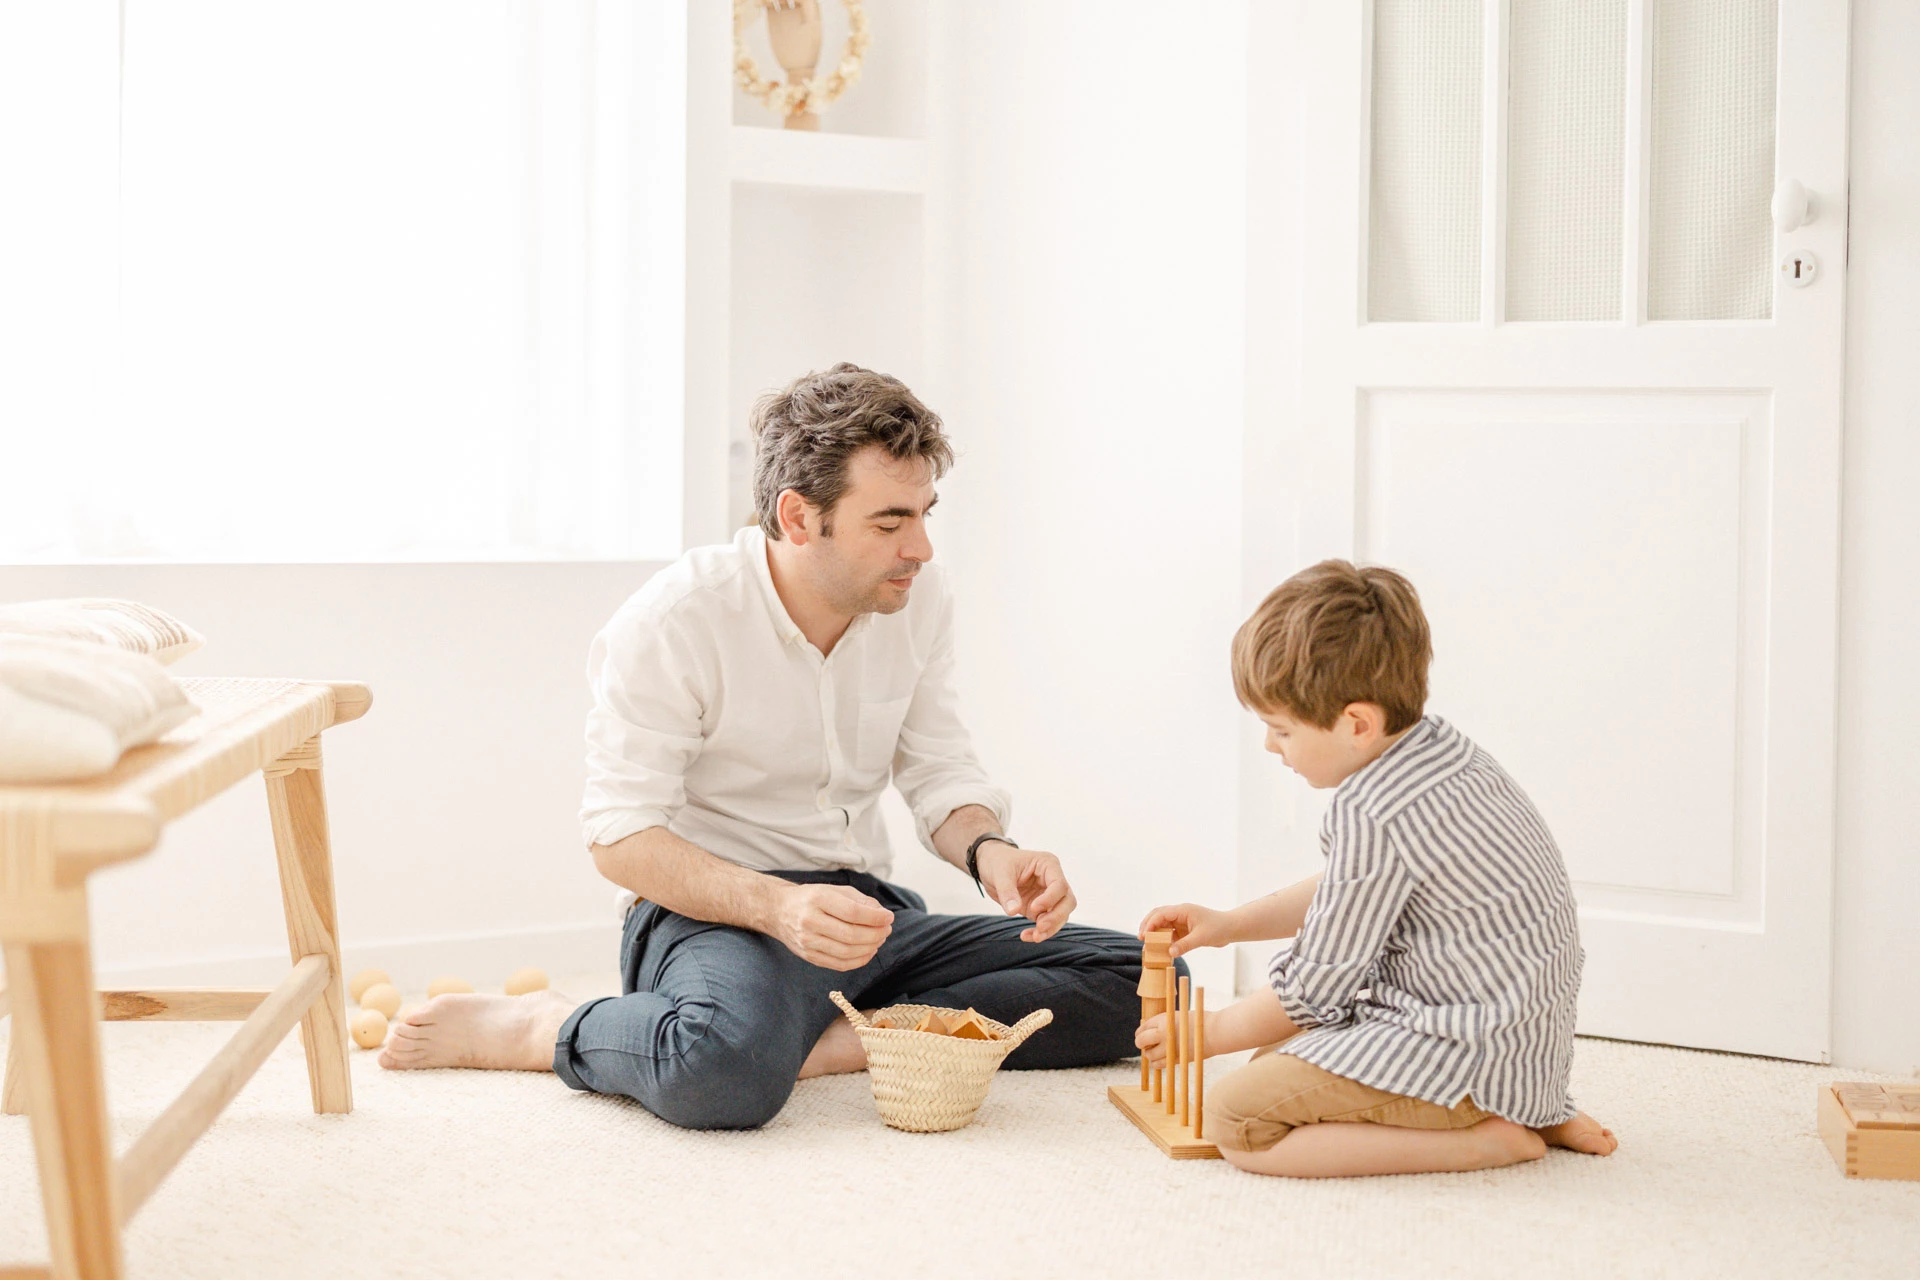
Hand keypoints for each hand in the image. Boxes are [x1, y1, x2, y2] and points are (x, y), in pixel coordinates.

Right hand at [771, 883, 892, 970]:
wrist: (779, 911)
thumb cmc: (812, 898)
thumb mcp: (835, 890)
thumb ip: (860, 900)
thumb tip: (882, 915)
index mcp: (818, 899)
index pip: (852, 912)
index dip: (875, 917)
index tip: (889, 917)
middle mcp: (810, 921)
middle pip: (851, 935)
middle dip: (876, 934)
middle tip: (887, 930)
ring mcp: (807, 942)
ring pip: (847, 952)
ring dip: (870, 948)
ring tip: (879, 939)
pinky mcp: (808, 956)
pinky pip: (839, 964)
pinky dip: (859, 961)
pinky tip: (868, 952)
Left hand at [976, 842, 1076, 942]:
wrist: (990, 866)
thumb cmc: (998, 862)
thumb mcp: (999, 873)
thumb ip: (1007, 892)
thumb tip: (1013, 911)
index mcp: (1048, 865)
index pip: (1060, 885)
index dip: (1050, 899)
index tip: (1033, 908)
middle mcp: (1052, 880)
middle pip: (1068, 901)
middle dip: (1056, 916)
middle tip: (1040, 926)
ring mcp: (1048, 896)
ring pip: (1062, 915)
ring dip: (1051, 928)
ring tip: (1034, 936)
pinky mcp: (1041, 909)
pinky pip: (1048, 923)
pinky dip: (1041, 932)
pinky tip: (1027, 936)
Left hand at [1134, 1010, 1215, 1068]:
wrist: (1214, 1032)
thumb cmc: (1199, 1021)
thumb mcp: (1178, 1016)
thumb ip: (1164, 1023)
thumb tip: (1151, 1030)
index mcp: (1163, 1020)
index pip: (1143, 1027)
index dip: (1140, 1032)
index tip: (1141, 1034)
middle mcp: (1163, 1034)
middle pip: (1141, 1041)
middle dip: (1140, 1043)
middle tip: (1143, 1044)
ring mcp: (1169, 1048)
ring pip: (1149, 1055)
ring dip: (1149, 1055)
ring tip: (1153, 1053)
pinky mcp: (1176, 1059)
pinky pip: (1159, 1064)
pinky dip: (1156, 1064)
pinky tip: (1159, 1061)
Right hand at [1138, 902, 1232, 959]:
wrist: (1231, 928)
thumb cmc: (1219, 928)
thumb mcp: (1202, 938)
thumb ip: (1185, 945)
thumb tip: (1169, 952)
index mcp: (1183, 910)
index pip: (1161, 914)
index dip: (1150, 924)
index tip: (1144, 936)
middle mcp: (1180, 914)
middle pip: (1158, 916)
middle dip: (1148, 925)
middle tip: (1141, 938)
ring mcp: (1181, 921)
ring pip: (1162, 924)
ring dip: (1155, 933)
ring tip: (1148, 945)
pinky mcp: (1184, 929)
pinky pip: (1170, 933)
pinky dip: (1164, 940)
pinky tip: (1160, 949)